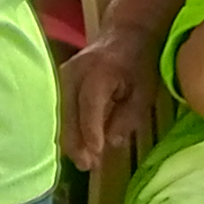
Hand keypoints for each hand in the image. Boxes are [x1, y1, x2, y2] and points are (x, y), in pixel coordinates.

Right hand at [59, 26, 151, 164]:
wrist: (125, 36)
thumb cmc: (139, 65)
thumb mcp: (144, 92)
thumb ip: (128, 117)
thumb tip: (112, 143)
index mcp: (99, 71)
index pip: (90, 103)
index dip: (91, 129)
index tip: (96, 153)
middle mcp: (73, 73)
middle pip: (68, 112)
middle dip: (77, 142)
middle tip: (88, 166)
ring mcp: (62, 77)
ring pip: (60, 114)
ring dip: (70, 139)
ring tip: (84, 161)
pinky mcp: (59, 84)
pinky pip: (60, 111)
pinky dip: (67, 130)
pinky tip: (77, 147)